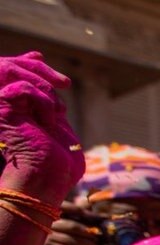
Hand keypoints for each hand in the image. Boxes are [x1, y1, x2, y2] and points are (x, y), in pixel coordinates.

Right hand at [0, 52, 84, 202]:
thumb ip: (48, 100)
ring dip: (45, 90)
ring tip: (57, 113)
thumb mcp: (55, 123)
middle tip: (65, 82)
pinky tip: (48, 123)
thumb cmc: (58, 162)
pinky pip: (26, 89)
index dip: (28, 62)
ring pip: (18, 73)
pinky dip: (45, 104)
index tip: (45, 62)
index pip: (13, 73)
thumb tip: (43, 68)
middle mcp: (0, 105)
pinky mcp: (3, 110)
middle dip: (40, 69)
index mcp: (10, 109)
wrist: (51, 180)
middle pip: (11, 66)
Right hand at [39, 202, 101, 244]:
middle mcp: (42, 221)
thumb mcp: (59, 225)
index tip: (98, 217)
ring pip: (72, 239)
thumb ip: (72, 213)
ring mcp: (43, 236)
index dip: (83, 212)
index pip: (65, 206)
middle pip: (73, 226)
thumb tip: (86, 202)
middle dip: (88, 232)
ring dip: (86, 244)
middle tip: (97, 237)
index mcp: (45, 211)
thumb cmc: (48, 240)